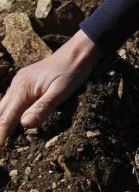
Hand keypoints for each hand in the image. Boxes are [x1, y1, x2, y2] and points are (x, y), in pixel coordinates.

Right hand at [0, 30, 100, 145]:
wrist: (77, 54)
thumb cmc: (71, 73)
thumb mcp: (61, 92)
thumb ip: (43, 108)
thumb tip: (25, 125)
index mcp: (23, 90)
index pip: (7, 117)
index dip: (1, 134)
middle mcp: (17, 85)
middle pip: (1, 112)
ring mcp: (20, 83)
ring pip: (4, 105)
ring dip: (1, 121)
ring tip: (1, 137)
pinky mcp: (26, 82)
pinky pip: (12, 99)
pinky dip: (8, 111)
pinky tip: (10, 118)